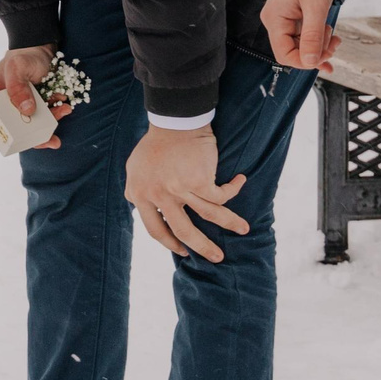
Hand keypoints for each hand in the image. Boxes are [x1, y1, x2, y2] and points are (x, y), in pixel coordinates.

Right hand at [0, 45, 67, 148]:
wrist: (41, 48)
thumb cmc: (23, 55)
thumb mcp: (17, 67)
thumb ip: (17, 88)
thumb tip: (26, 111)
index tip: (17, 138)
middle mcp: (0, 106)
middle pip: (11, 132)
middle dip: (32, 139)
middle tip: (50, 140)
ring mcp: (17, 108)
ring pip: (29, 129)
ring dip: (48, 128)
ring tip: (63, 112)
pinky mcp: (32, 108)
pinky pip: (42, 120)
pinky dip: (54, 117)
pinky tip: (64, 107)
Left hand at [124, 126, 248, 262]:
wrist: (173, 122)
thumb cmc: (156, 143)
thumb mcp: (136, 170)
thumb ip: (140, 191)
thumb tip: (146, 209)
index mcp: (140, 195)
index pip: (154, 228)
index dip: (169, 242)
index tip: (182, 250)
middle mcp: (158, 196)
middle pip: (182, 231)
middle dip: (202, 247)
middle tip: (216, 258)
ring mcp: (179, 189)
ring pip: (210, 216)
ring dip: (230, 224)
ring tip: (244, 230)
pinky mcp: (200, 181)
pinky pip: (222, 195)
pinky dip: (233, 189)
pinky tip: (239, 182)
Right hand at [262, 0, 336, 70]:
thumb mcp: (316, 8)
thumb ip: (312, 37)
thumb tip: (309, 62)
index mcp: (275, 20)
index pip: (284, 55)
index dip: (304, 61)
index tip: (324, 58)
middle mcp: (274, 22)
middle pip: (293, 51)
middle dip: (315, 52)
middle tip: (334, 44)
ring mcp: (282, 19)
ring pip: (300, 45)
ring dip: (319, 45)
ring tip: (334, 36)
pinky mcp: (291, 17)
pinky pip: (302, 36)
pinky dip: (317, 39)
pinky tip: (329, 39)